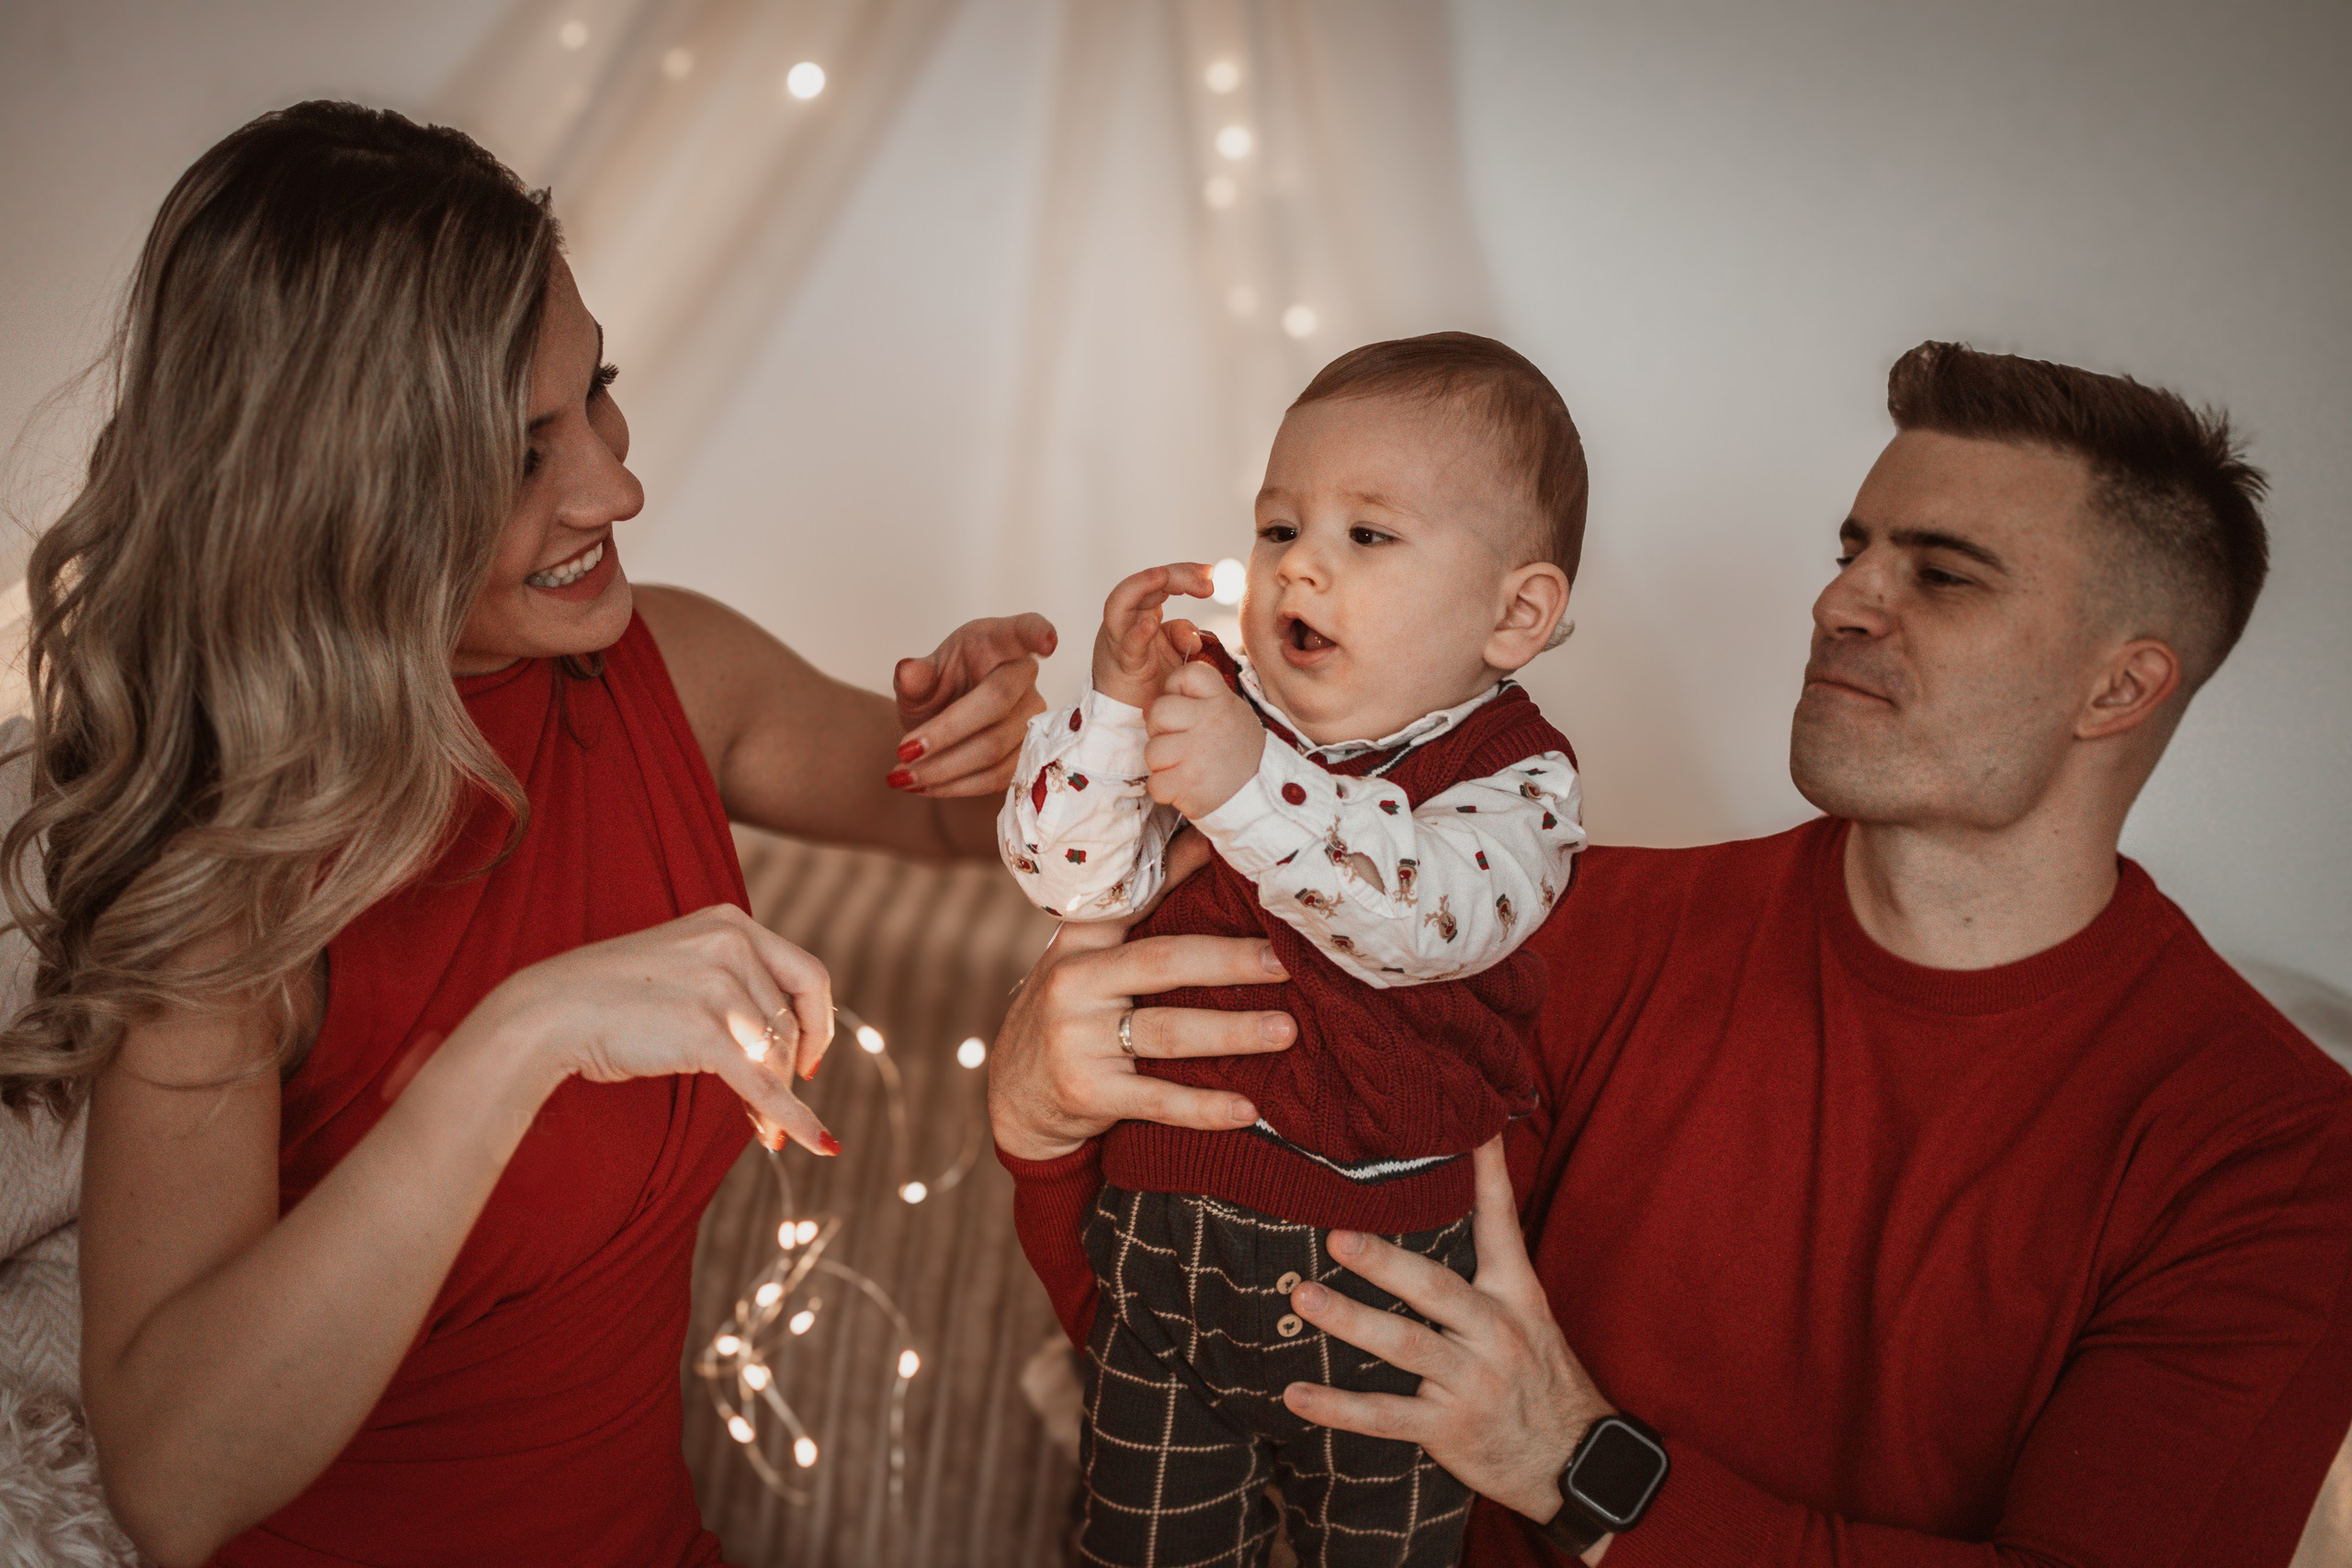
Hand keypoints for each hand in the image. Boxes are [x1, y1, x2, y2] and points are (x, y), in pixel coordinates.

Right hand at [467, 904, 840, 1157]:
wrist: (547, 1013)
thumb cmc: (609, 998)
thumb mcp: (682, 964)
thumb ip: (732, 980)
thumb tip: (785, 1036)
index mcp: (730, 923)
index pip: (808, 975)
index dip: (819, 1023)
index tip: (811, 1059)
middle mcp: (732, 945)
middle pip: (791, 1023)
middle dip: (791, 1071)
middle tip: (777, 1105)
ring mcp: (719, 987)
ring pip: (777, 1057)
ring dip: (777, 1100)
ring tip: (762, 1128)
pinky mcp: (704, 1033)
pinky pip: (764, 1086)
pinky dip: (794, 1119)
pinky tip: (815, 1143)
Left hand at [892, 614, 1057, 796]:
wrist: (944, 723)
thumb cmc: (939, 690)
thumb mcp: (920, 678)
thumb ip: (914, 676)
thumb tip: (907, 672)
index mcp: (997, 643)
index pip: (1023, 631)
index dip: (1037, 634)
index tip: (1047, 643)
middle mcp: (1023, 677)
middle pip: (995, 703)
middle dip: (945, 733)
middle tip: (902, 752)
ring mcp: (1033, 717)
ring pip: (994, 749)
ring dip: (944, 769)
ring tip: (902, 777)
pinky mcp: (1030, 756)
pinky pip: (996, 778)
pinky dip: (956, 786)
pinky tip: (925, 787)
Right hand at [987, 836, 1297, 1161]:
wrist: (1015, 1099)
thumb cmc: (1069, 1017)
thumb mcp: (1084, 962)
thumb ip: (1134, 918)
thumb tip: (1202, 846)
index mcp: (1079, 944)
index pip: (1135, 897)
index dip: (1181, 871)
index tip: (1232, 855)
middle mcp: (1073, 984)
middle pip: (1164, 962)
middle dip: (1232, 960)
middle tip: (1286, 961)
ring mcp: (1076, 1040)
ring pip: (1169, 1032)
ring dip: (1233, 1032)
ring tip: (1286, 1031)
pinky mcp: (1086, 1093)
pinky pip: (1158, 1099)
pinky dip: (1205, 1108)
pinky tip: (1248, 1110)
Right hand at [1093, 564, 1213, 709]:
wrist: (1132, 719)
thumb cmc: (1150, 683)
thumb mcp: (1174, 653)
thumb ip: (1183, 635)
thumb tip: (1193, 636)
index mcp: (1141, 613)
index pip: (1161, 581)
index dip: (1185, 572)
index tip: (1210, 573)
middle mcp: (1126, 620)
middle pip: (1145, 584)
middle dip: (1175, 576)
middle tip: (1206, 582)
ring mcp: (1118, 639)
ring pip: (1121, 603)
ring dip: (1142, 587)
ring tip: (1162, 577)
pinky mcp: (1119, 664)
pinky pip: (1126, 646)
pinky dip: (1137, 633)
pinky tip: (1150, 625)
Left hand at [1145, 660, 1264, 820]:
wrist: (1262, 795)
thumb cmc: (1238, 753)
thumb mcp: (1231, 714)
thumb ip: (1199, 701)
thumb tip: (1152, 706)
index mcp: (1221, 702)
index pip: (1186, 674)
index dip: (1174, 688)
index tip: (1184, 709)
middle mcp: (1210, 722)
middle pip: (1158, 711)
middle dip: (1160, 730)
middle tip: (1179, 744)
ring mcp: (1197, 754)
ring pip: (1152, 751)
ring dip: (1162, 765)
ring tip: (1184, 768)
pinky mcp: (1188, 784)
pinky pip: (1155, 783)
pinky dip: (1164, 790)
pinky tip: (1183, 788)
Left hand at [1281, 1139, 1616, 1553]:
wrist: (1574, 1462)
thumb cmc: (1538, 1374)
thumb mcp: (1529, 1312)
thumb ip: (1490, 1262)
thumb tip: (1463, 1192)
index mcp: (1515, 1295)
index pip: (1501, 1224)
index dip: (1488, 1175)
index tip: (1473, 1129)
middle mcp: (1495, 1332)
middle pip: (1436, 1289)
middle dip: (1385, 1261)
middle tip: (1336, 1234)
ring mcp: (1472, 1382)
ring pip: (1405, 1347)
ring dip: (1351, 1321)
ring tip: (1303, 1298)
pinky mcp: (1449, 1429)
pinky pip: (1386, 1417)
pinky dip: (1338, 1409)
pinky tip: (1295, 1396)